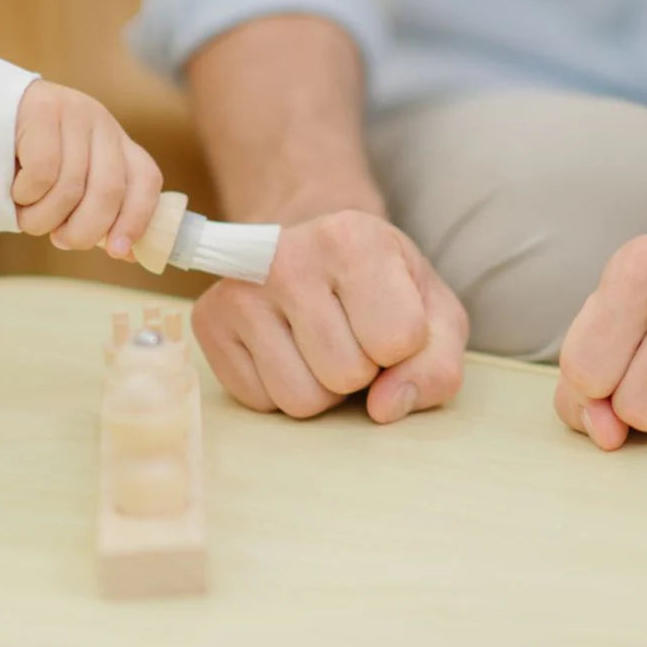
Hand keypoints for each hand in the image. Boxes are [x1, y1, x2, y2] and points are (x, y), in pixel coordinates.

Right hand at [13, 80, 163, 256]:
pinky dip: (27, 194)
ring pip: (71, 187)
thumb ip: (97, 212)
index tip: (118, 251)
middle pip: (110, 190)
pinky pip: (43, 171)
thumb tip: (128, 252)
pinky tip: (16, 190)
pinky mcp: (42, 107)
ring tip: (27, 214)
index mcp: (118, 143)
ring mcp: (74, 112)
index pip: (146, 180)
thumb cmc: (24, 164)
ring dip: (45, 218)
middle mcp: (103, 124)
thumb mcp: (68, 185)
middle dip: (85, 229)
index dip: (136, 219)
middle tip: (61, 239)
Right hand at [191, 209, 468, 422]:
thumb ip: (437, 364)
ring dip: (323, 387)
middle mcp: (287, 256)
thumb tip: (385, 408)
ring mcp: (240, 288)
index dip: (403, 347)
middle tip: (353, 331)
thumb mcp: (435, 314)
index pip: (398, 339)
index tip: (391, 317)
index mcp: (355, 238)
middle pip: (346, 373)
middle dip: (362, 369)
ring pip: (300, 400)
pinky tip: (289, 346)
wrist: (316, 251)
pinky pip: (261, 402)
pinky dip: (282, 389)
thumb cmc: (385, 287)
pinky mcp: (209, 320)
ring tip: (323, 341)